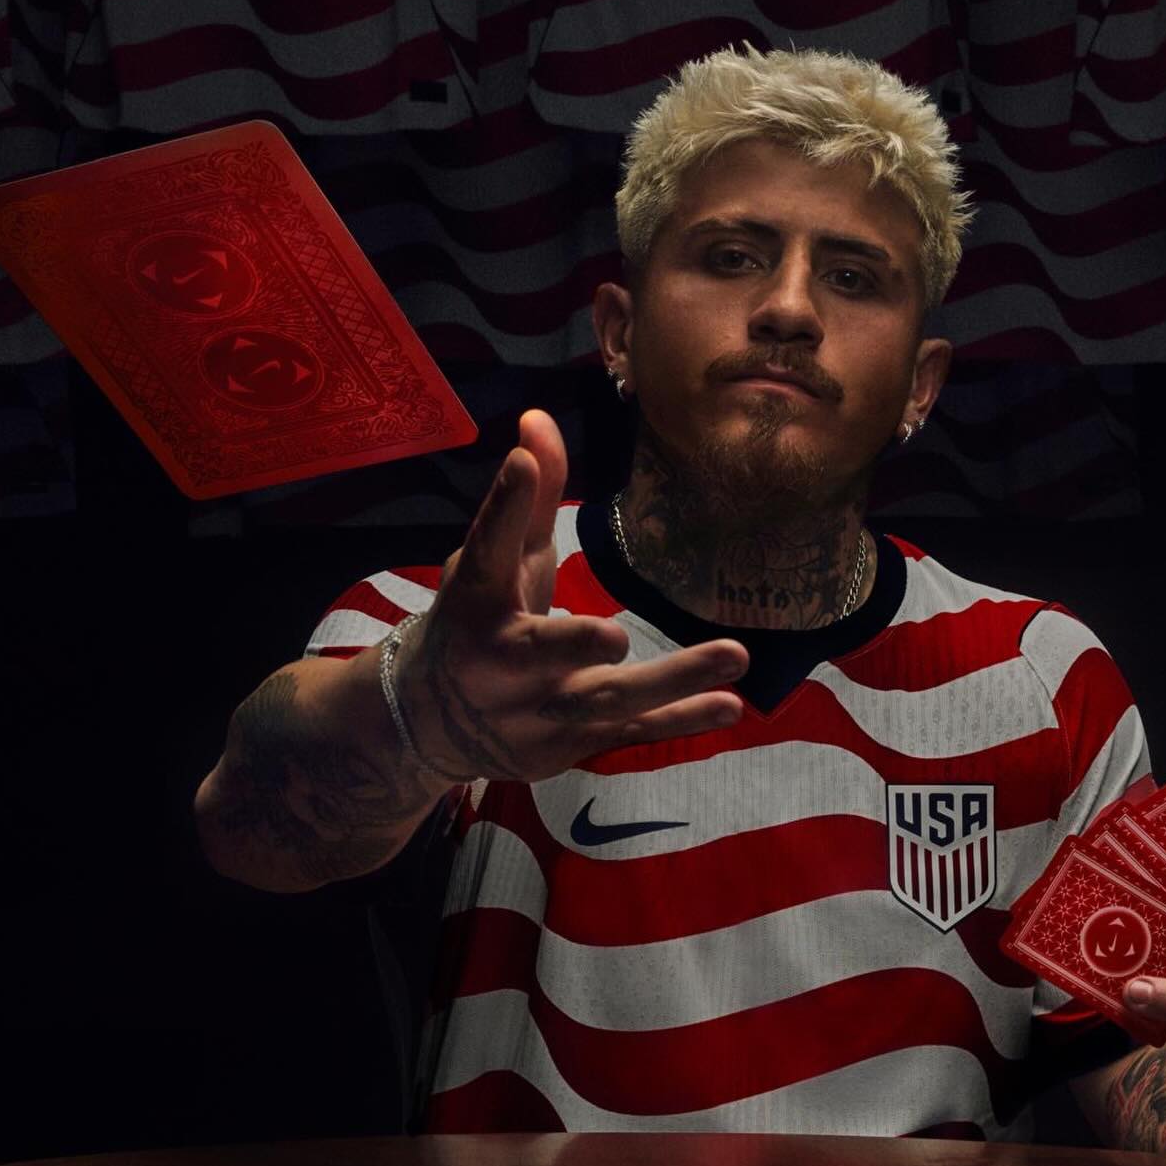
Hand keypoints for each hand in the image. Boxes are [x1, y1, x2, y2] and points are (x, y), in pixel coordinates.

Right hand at [394, 409, 748, 784]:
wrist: (430, 726)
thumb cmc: (475, 622)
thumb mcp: (490, 563)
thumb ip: (523, 500)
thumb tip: (537, 418)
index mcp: (476, 603)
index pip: (487, 549)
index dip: (504, 506)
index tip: (521, 460)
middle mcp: (500, 665)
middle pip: (543, 654)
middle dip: (574, 646)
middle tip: (614, 638)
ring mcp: (537, 713)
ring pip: (605, 701)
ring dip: (671, 683)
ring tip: (735, 656)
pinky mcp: (569, 747)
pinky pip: (631, 732)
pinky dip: (681, 721)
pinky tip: (732, 705)